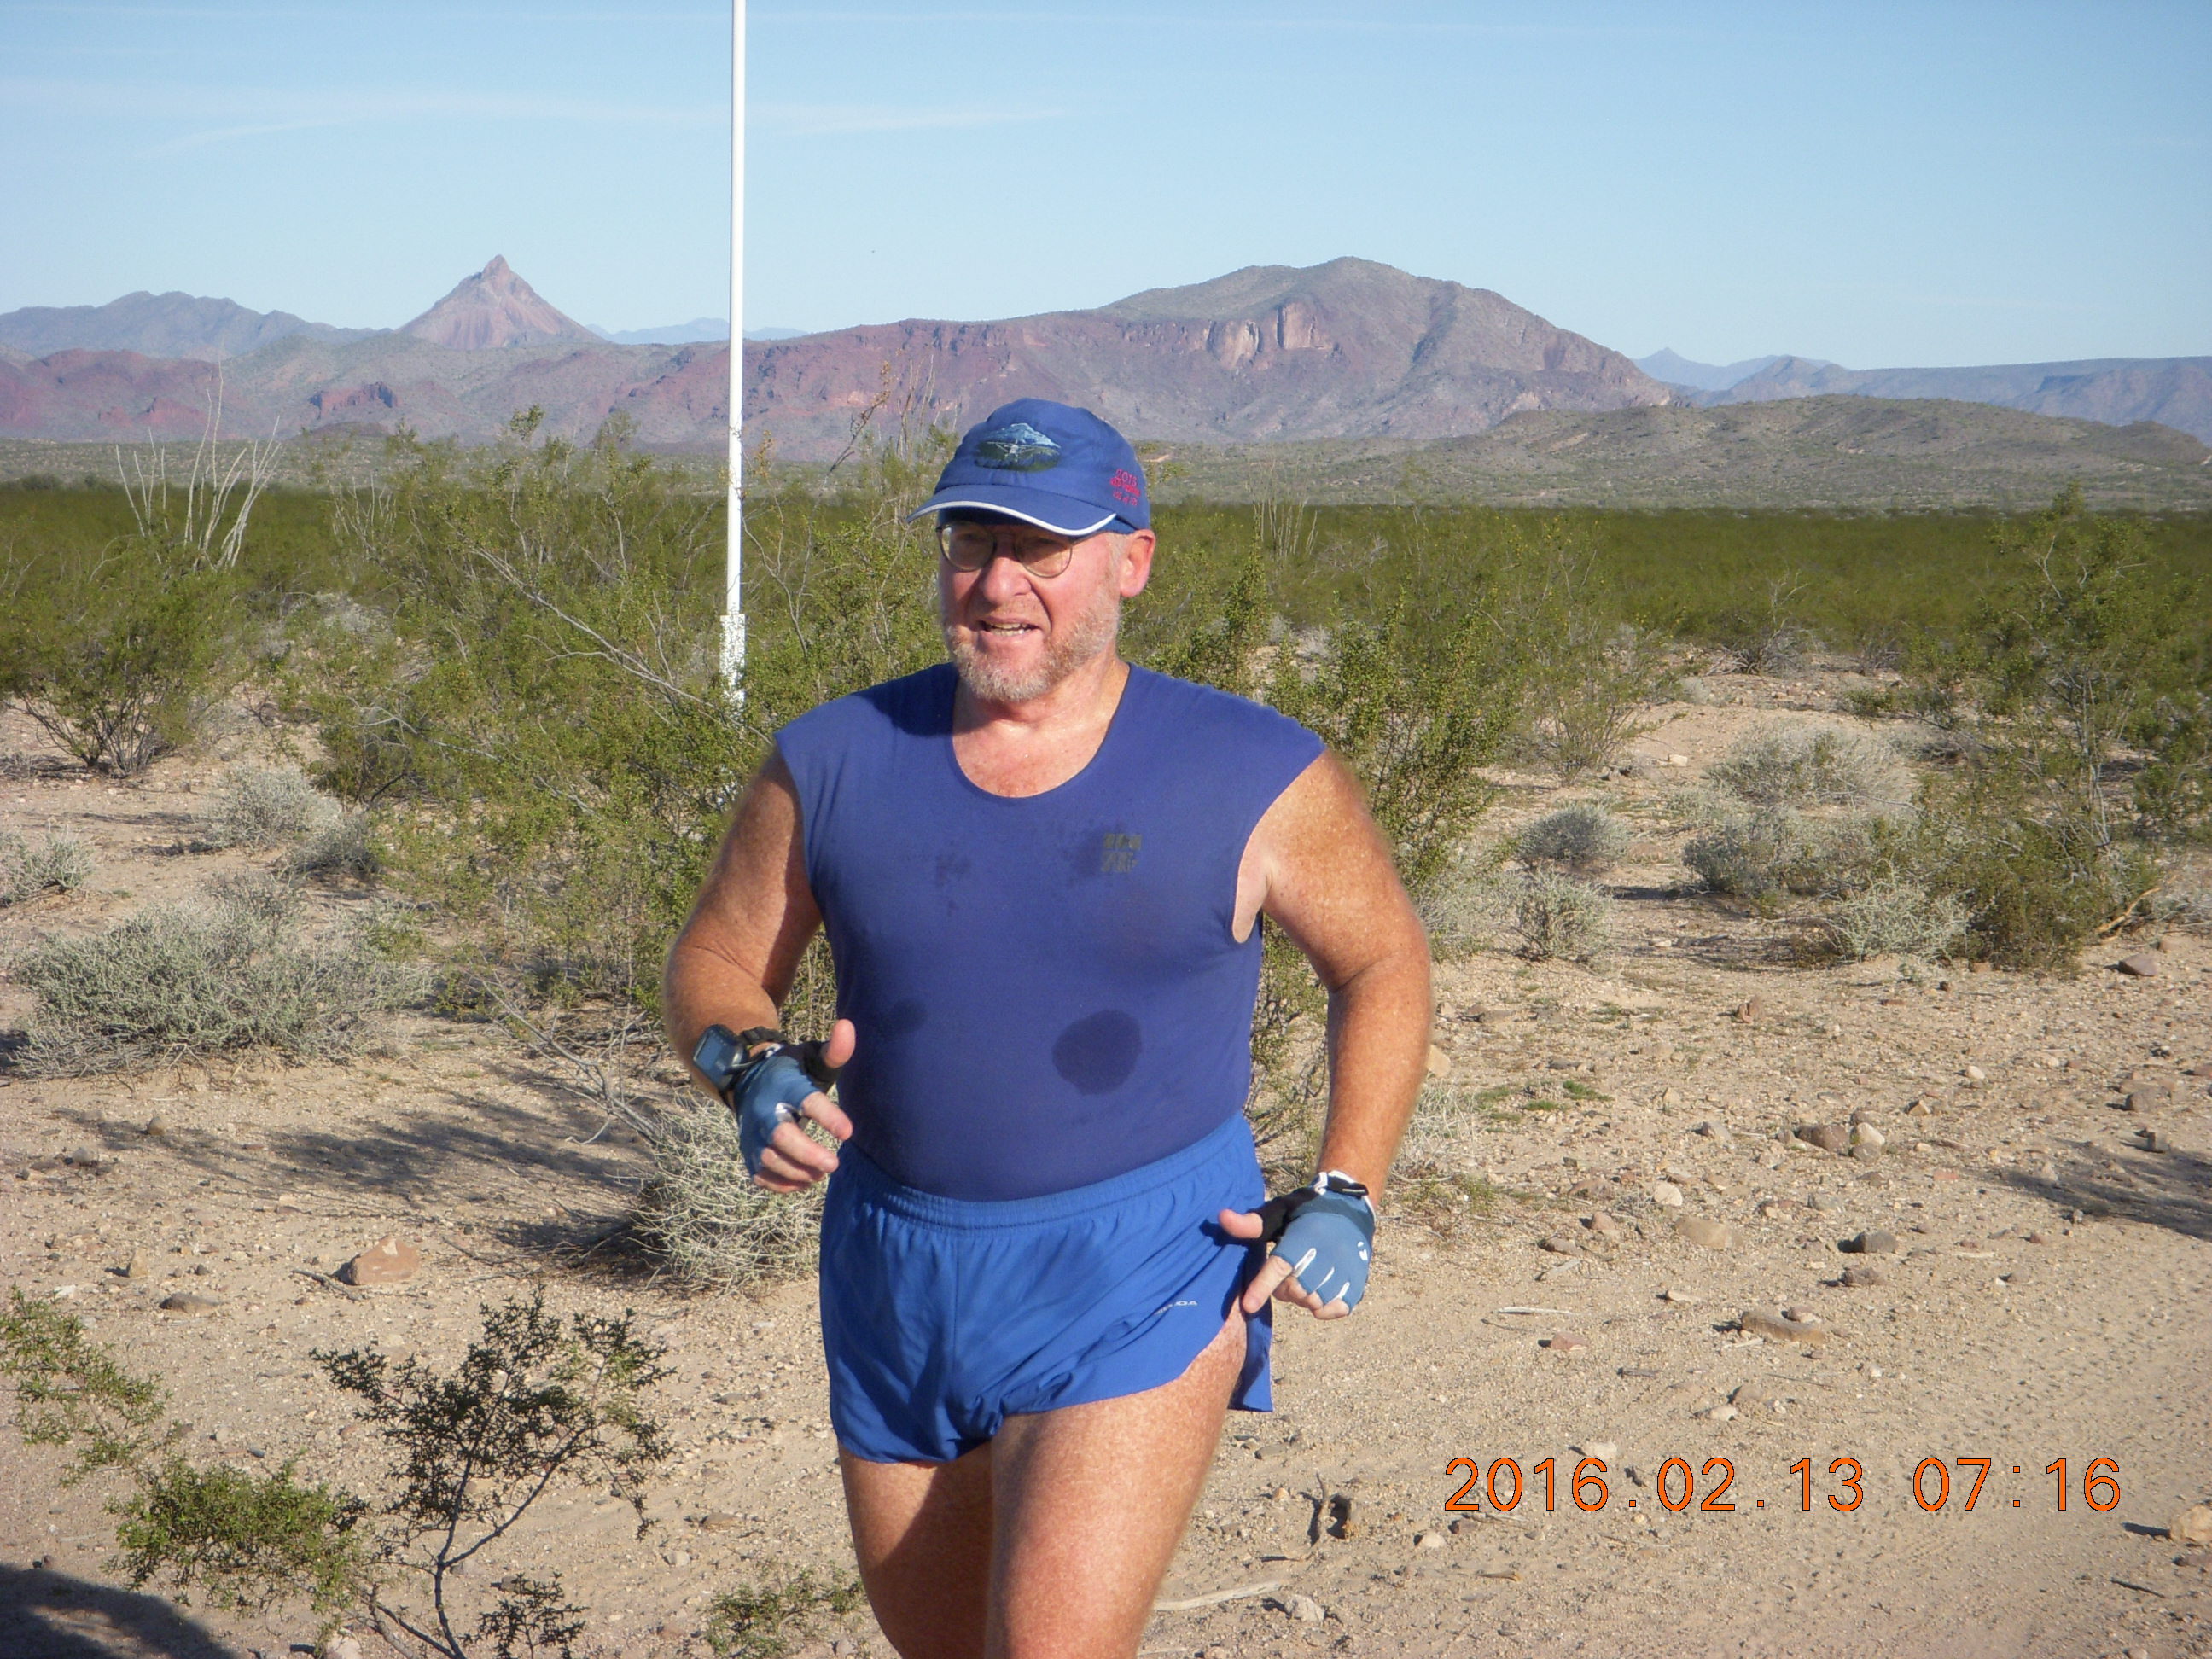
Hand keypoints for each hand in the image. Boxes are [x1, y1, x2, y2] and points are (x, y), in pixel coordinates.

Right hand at [748, 1020, 855, 1192]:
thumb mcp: (813, 1058)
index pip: (807, 1100)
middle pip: (781, 1136)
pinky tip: (803, 1183)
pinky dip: (779, 1184)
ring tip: (821, 1173)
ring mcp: (753, 1133)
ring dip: (796, 1172)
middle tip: (834, 1164)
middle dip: (807, 1153)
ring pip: (768, 1159)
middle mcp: (766, 1110)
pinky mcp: (748, 1151)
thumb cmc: (792, 1072)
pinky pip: (758, 1174)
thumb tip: (848, 1026)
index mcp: (787, 1086)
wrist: (748, 1080)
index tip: (848, 1132)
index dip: (827, 1116)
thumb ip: (835, 1051)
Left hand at [1218, 1198, 1365, 1320]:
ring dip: (1304, 1296)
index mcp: (1300, 1241)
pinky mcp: (1354, 1286)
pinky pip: (1333, 1310)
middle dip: (1284, 1287)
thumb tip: (1221, 1217)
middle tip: (1289, 1270)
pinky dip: (1324, 1306)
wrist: (1348, 1209)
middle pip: (1291, 1291)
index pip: (1278, 1268)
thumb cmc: (1305, 1213)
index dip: (1262, 1287)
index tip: (1248, 1306)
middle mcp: (1322, 1259)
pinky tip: (1322, 1291)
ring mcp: (1340, 1275)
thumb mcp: (1277, 1213)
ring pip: (1311, 1302)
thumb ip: (1251, 1223)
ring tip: (1307, 1275)